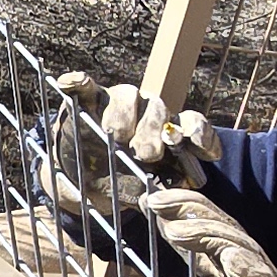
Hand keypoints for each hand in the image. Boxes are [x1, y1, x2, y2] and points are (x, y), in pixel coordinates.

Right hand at [49, 72, 212, 205]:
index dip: (200, 135)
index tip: (202, 150)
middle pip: (160, 110)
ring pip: (129, 96)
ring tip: (116, 137)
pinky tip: (74, 83)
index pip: (192, 126)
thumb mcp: (141, 190)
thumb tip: (171, 194)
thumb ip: (158, 189)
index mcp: (167, 134)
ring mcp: (118, 102)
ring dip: (124, 117)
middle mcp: (147, 112)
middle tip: (146, 154)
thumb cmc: (117, 183)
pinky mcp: (88, 99)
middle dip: (154, 133)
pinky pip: (86, 86)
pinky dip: (80, 83)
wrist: (80, 181)